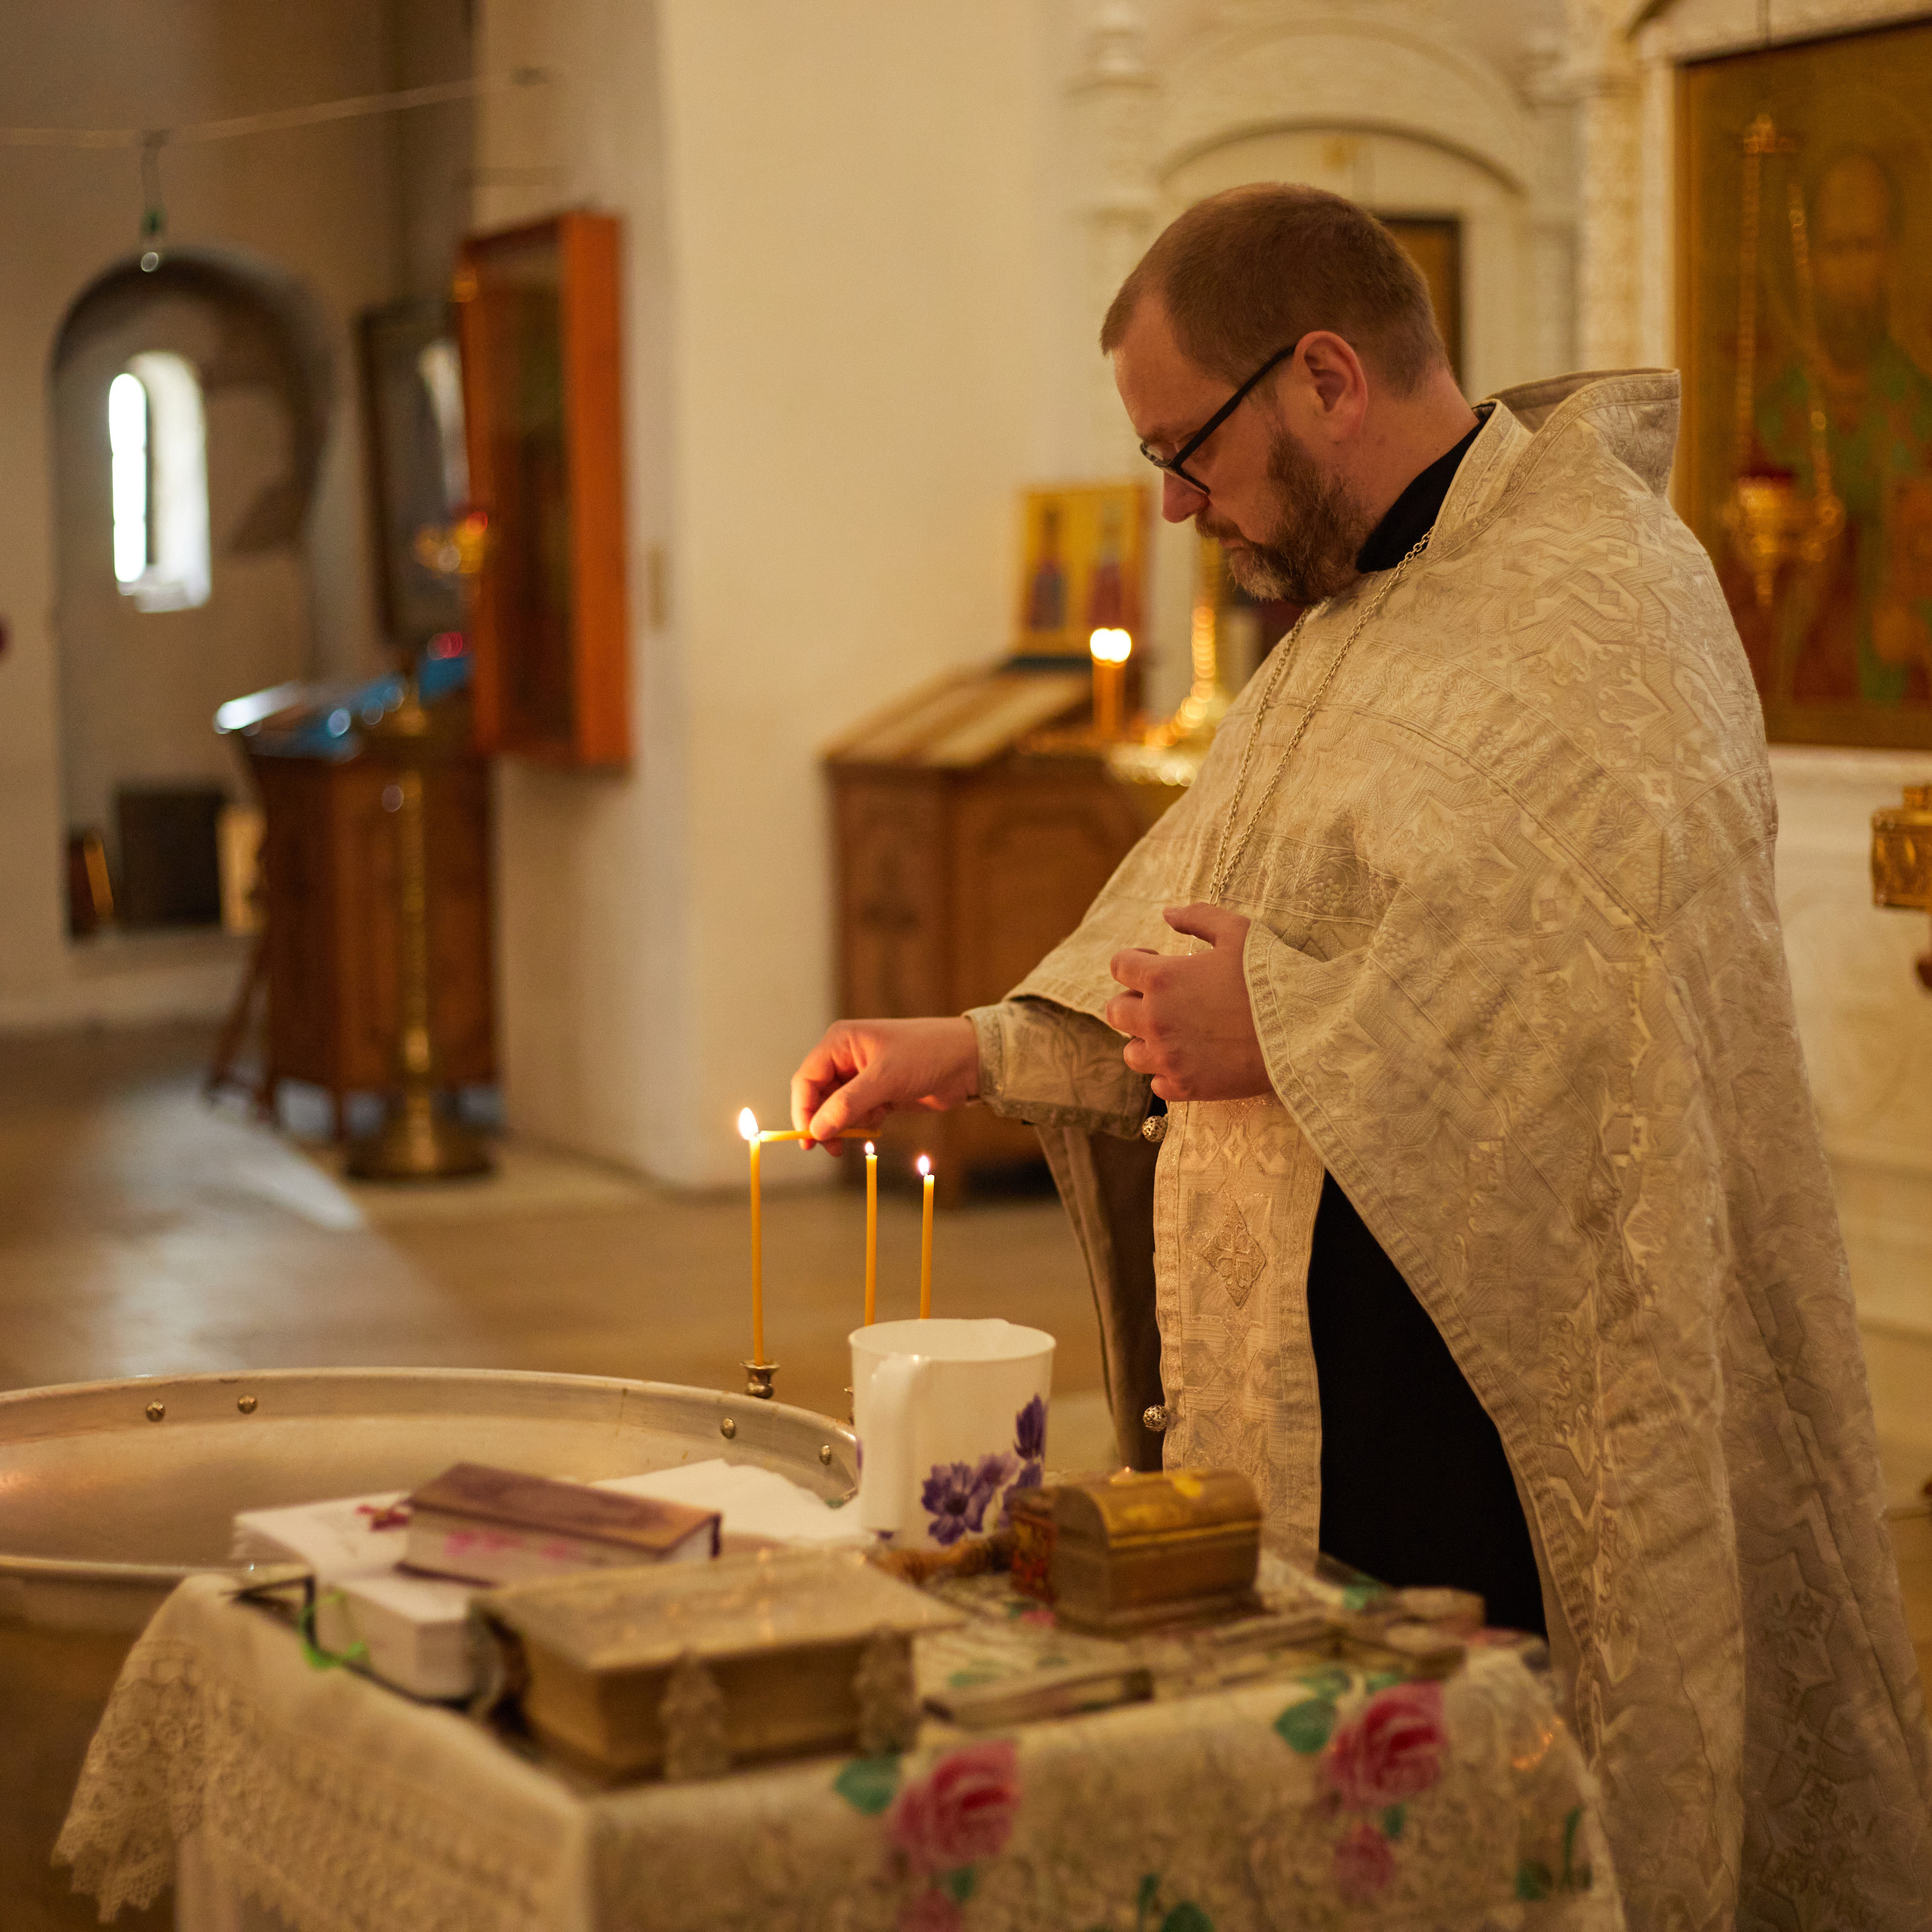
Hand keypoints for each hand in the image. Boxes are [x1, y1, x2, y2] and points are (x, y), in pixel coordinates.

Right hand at [790, 1017, 979, 1145]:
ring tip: (860, 1132)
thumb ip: (848, 1104)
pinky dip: (862, 1124)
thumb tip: (816, 1131)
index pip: (807, 1079)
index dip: (803, 1110)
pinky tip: (877, 1124)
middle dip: (824, 1122)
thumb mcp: (885, 1078)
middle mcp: (847, 1057)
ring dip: (845, 1125)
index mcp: (840, 1042)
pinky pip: (857, 1114)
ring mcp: (863, 1076)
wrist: (969, 1061)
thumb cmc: (927, 1055)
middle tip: (832, 1148)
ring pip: (837, 1108)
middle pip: (818, 1096)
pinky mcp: (879, 1092)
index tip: (808, 1139)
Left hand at [1102, 904, 1271, 1103]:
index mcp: (1162, 979)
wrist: (1304, 1030)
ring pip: (1131, 1053)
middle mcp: (1155, 1020)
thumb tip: (1167, 913)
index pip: (1119, 966)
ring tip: (1175, 1032)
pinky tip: (1192, 1060)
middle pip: (1115, 1012)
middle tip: (1163, 1000)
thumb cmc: (1272, 976)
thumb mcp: (1238, 931)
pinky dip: (1169, 1073)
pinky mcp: (1186, 1087)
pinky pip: (1158, 1084)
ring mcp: (1168, 1057)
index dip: (1134, 961)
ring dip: (1146, 1041)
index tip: (1154, 963)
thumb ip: (1197, 917)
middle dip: (1133, 1001)